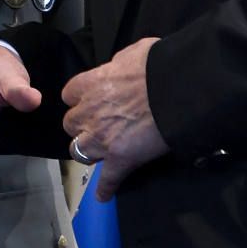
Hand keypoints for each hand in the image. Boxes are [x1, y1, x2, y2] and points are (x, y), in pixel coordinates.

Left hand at [62, 37, 166, 201]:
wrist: (177, 89)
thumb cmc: (157, 65)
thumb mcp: (132, 52)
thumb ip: (118, 63)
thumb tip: (119, 67)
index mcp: (90, 84)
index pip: (69, 95)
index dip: (79, 99)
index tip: (88, 101)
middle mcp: (90, 112)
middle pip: (70, 124)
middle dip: (82, 125)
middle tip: (96, 125)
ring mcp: (102, 138)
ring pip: (79, 150)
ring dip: (88, 150)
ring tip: (99, 152)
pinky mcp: (120, 159)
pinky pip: (107, 179)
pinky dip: (105, 188)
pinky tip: (103, 195)